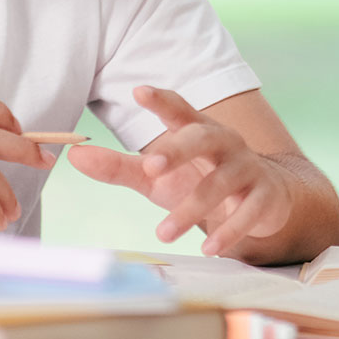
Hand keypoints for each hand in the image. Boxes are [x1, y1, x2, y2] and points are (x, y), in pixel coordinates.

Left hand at [66, 85, 293, 256]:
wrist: (263, 200)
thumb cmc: (199, 180)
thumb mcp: (157, 176)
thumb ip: (118, 166)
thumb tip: (73, 156)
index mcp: (197, 130)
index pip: (179, 110)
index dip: (161, 101)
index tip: (139, 91)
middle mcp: (224, 142)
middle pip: (203, 137)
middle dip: (178, 149)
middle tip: (150, 165)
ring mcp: (248, 167)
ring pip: (221, 182)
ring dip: (192, 208)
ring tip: (163, 232)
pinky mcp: (265, 195)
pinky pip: (248, 211)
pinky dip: (229, 231)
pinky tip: (210, 247)